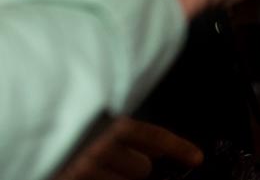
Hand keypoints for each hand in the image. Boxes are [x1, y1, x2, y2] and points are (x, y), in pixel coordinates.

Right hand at [54, 117, 201, 179]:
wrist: (22, 136)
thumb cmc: (63, 132)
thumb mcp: (93, 125)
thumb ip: (120, 135)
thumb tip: (152, 154)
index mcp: (107, 125)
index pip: (153, 136)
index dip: (179, 148)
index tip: (196, 158)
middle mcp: (100, 148)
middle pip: (142, 168)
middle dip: (134, 169)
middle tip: (113, 165)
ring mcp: (87, 170)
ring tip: (95, 170)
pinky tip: (90, 174)